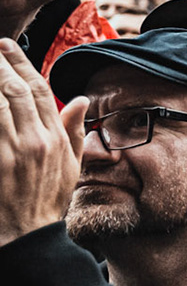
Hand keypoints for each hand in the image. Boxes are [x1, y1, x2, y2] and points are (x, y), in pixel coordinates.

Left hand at [0, 38, 82, 246]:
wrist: (27, 237)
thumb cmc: (47, 202)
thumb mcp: (71, 166)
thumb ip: (74, 130)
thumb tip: (80, 100)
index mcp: (56, 138)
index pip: (42, 91)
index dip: (23, 65)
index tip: (6, 48)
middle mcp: (37, 141)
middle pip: (18, 92)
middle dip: (0, 66)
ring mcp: (14, 153)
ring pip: (0, 105)